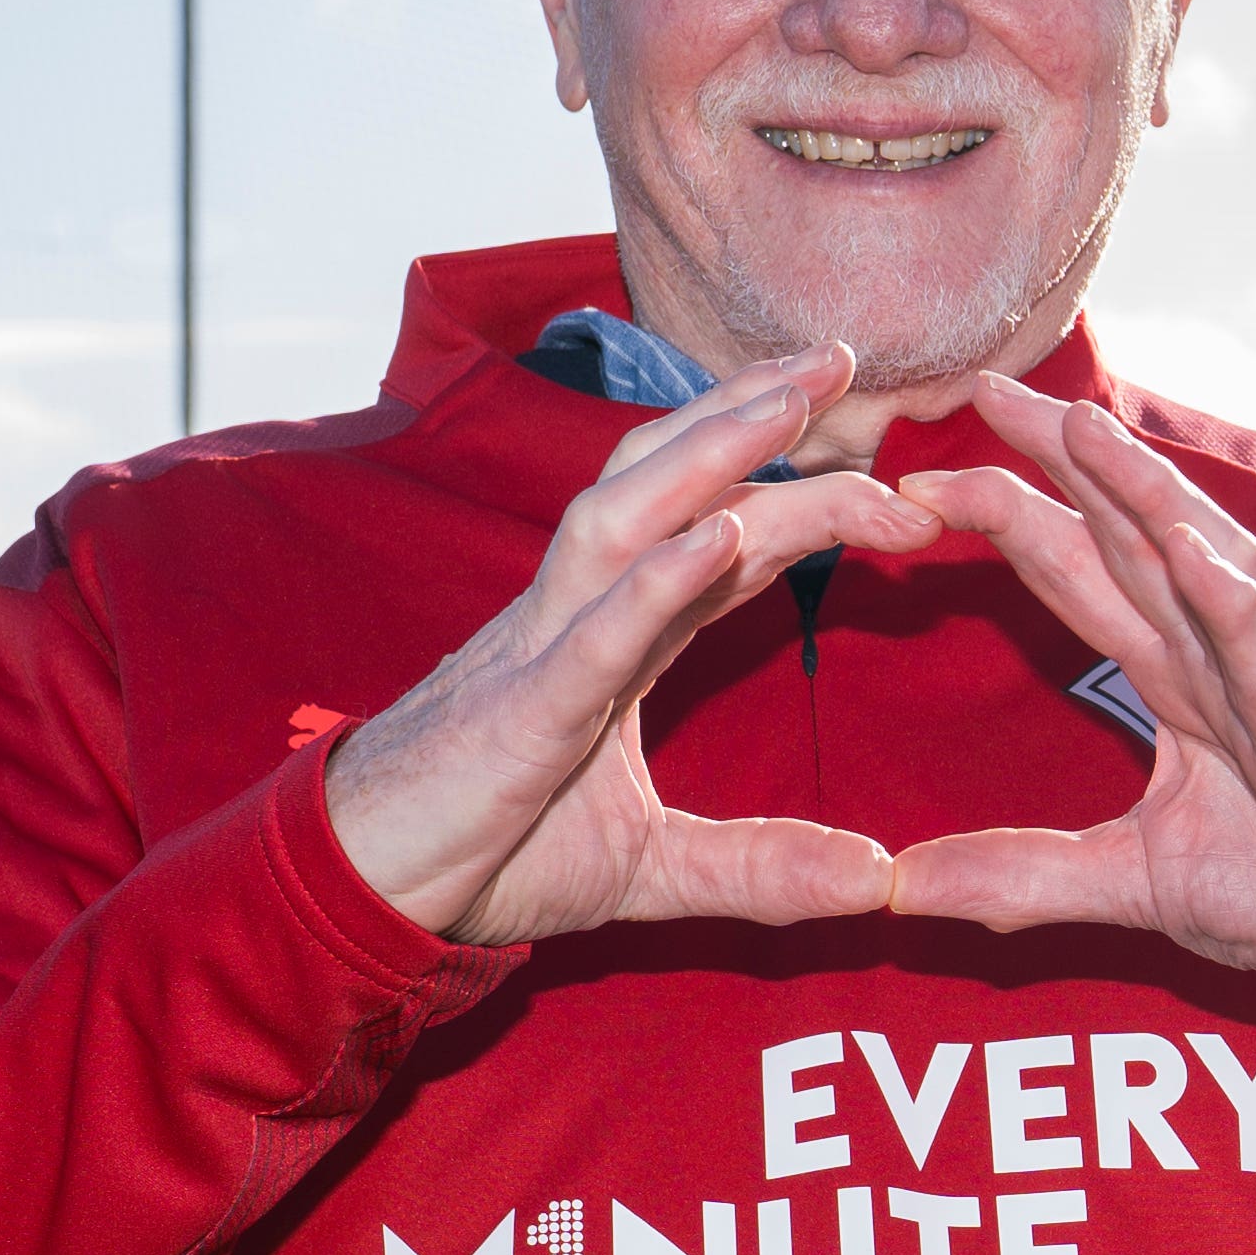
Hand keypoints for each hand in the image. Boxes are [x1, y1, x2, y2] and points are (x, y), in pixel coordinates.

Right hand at [321, 352, 939, 945]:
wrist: (366, 897)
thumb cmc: (490, 855)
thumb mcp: (655, 869)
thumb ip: (764, 867)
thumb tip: (878, 880)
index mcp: (614, 639)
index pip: (715, 534)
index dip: (794, 487)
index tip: (888, 464)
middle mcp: (577, 617)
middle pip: (668, 484)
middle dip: (751, 414)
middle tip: (844, 358)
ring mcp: (541, 653)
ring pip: (624, 520)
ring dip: (710, 455)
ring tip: (792, 404)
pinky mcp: (518, 716)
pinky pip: (590, 635)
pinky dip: (657, 580)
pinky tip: (722, 535)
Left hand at [885, 376, 1255, 1035]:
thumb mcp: (1136, 885)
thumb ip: (1023, 875)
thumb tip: (900, 888)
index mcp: (1181, 681)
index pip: (1085, 575)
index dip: (1015, 517)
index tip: (920, 474)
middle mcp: (1223, 661)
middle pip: (1136, 536)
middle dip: (1067, 457)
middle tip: (986, 384)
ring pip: (1205, 567)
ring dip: (1146, 494)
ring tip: (1081, 427)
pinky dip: (1231, 605)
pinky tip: (1192, 555)